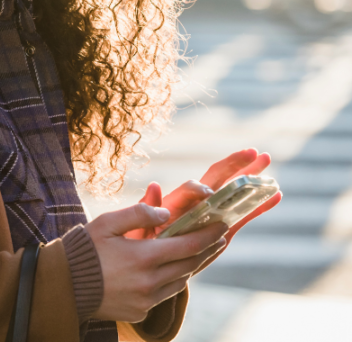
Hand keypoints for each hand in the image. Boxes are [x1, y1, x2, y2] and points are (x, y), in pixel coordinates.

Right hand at [86, 204, 227, 322]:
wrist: (64, 285)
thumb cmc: (84, 249)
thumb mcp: (107, 222)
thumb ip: (138, 213)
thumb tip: (165, 212)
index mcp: (144, 256)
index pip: (188, 244)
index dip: (209, 234)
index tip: (222, 225)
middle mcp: (150, 281)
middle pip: (190, 264)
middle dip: (207, 249)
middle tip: (218, 238)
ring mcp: (146, 299)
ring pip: (180, 281)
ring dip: (191, 266)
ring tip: (197, 253)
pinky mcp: (140, 311)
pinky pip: (164, 295)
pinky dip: (171, 281)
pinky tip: (169, 271)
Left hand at [128, 148, 282, 268]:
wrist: (152, 263)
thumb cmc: (142, 243)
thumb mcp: (140, 228)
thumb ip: (147, 209)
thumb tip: (153, 186)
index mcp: (176, 203)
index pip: (190, 189)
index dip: (199, 189)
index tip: (207, 194)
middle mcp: (196, 204)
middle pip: (217, 179)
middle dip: (235, 166)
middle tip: (255, 153)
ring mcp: (211, 215)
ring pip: (233, 193)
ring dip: (251, 179)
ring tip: (268, 163)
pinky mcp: (223, 228)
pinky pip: (243, 214)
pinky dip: (259, 205)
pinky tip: (276, 195)